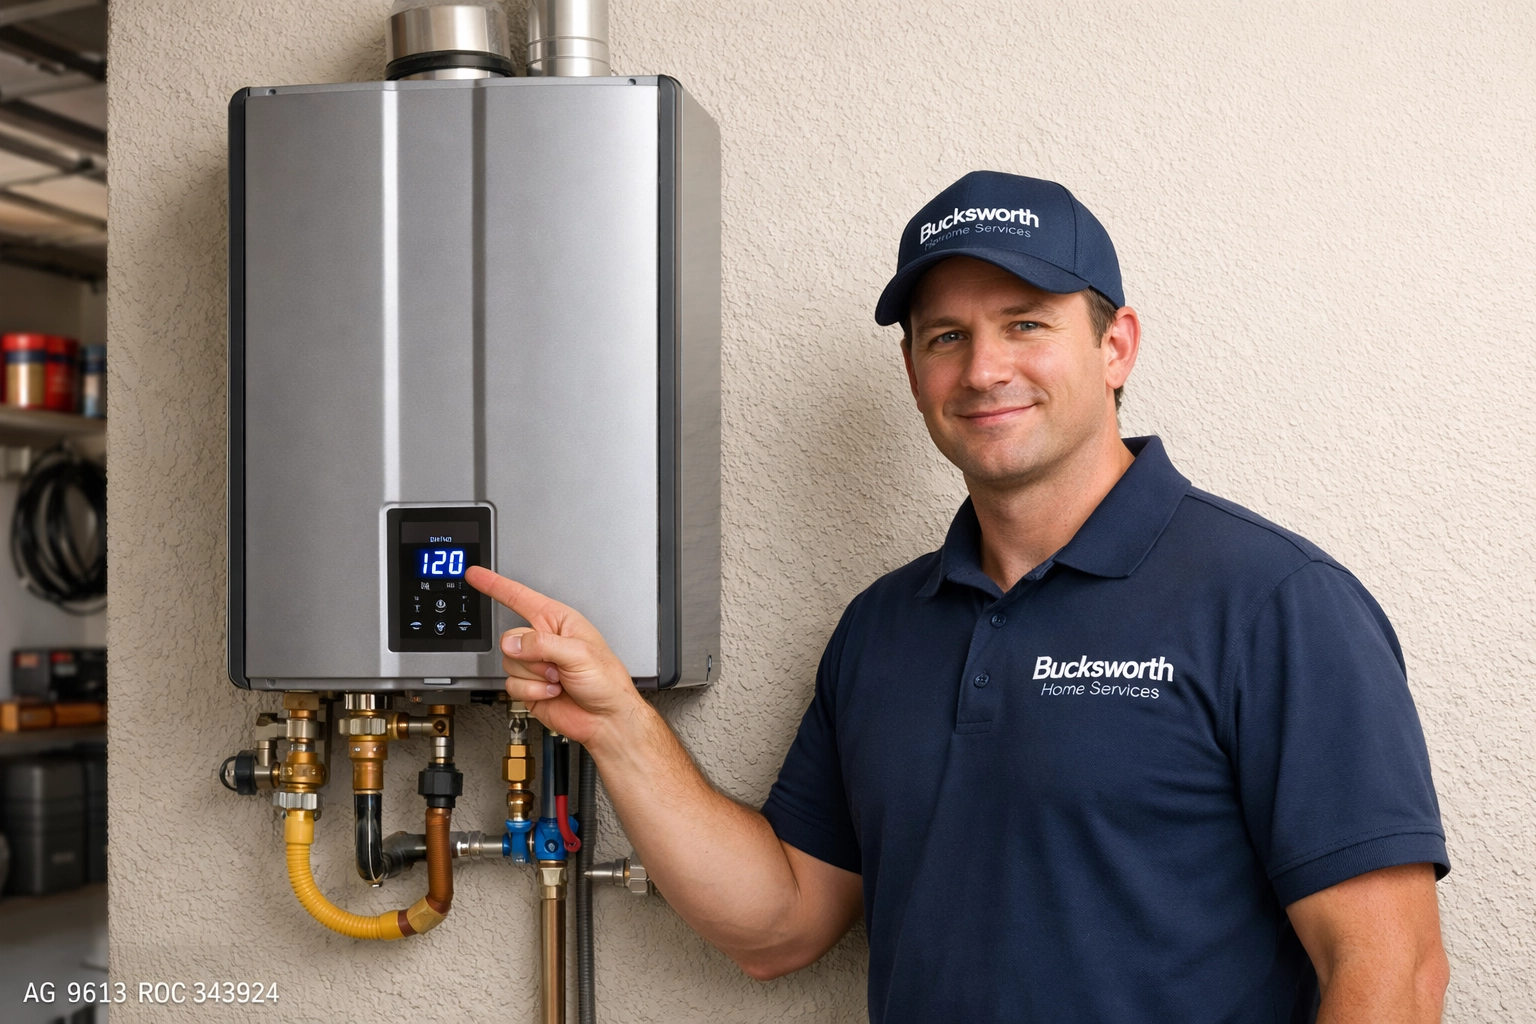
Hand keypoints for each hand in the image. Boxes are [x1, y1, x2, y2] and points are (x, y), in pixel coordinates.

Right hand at [465, 566, 646, 745]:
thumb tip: (513, 643)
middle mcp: (544, 640)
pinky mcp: (529, 686)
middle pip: (510, 638)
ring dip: (535, 676)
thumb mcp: (579, 653)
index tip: (476, 576)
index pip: (520, 598)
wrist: (605, 718)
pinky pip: (512, 685)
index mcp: (558, 622)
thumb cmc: (606, 680)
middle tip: (557, 667)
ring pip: (509, 663)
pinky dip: (532, 691)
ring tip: (558, 680)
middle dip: (533, 657)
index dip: (496, 586)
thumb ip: (543, 644)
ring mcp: (535, 665)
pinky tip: (553, 693)